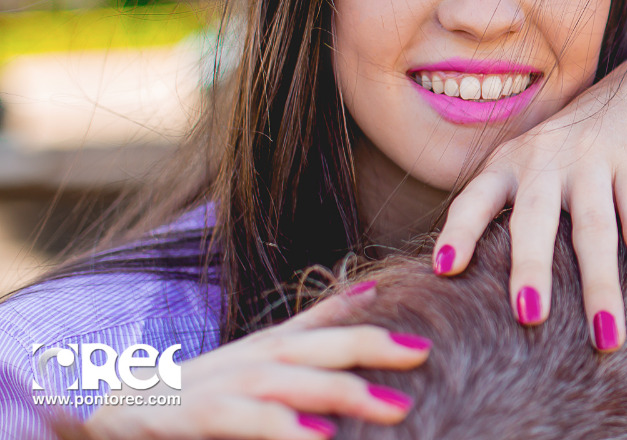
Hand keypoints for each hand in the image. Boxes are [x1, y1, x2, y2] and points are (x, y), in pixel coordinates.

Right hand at [83, 281, 429, 438]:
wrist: (111, 409)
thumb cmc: (202, 386)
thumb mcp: (262, 352)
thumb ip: (314, 324)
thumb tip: (371, 289)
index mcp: (268, 347)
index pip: (328, 333)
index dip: (375, 334)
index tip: (425, 343)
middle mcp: (247, 360)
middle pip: (315, 348)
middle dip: (368, 349)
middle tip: (421, 357)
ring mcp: (218, 386)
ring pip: (284, 381)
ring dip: (337, 392)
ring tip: (390, 407)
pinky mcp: (189, 416)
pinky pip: (239, 420)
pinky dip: (280, 428)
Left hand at [431, 57, 626, 350]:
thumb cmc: (587, 141)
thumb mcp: (540, 160)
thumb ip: (516, 204)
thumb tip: (480, 282)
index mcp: (513, 161)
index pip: (476, 197)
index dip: (460, 231)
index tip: (444, 268)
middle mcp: (547, 158)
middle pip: (535, 218)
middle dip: (531, 267)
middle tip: (529, 316)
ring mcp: (594, 158)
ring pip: (594, 230)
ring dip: (601, 288)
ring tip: (606, 341)